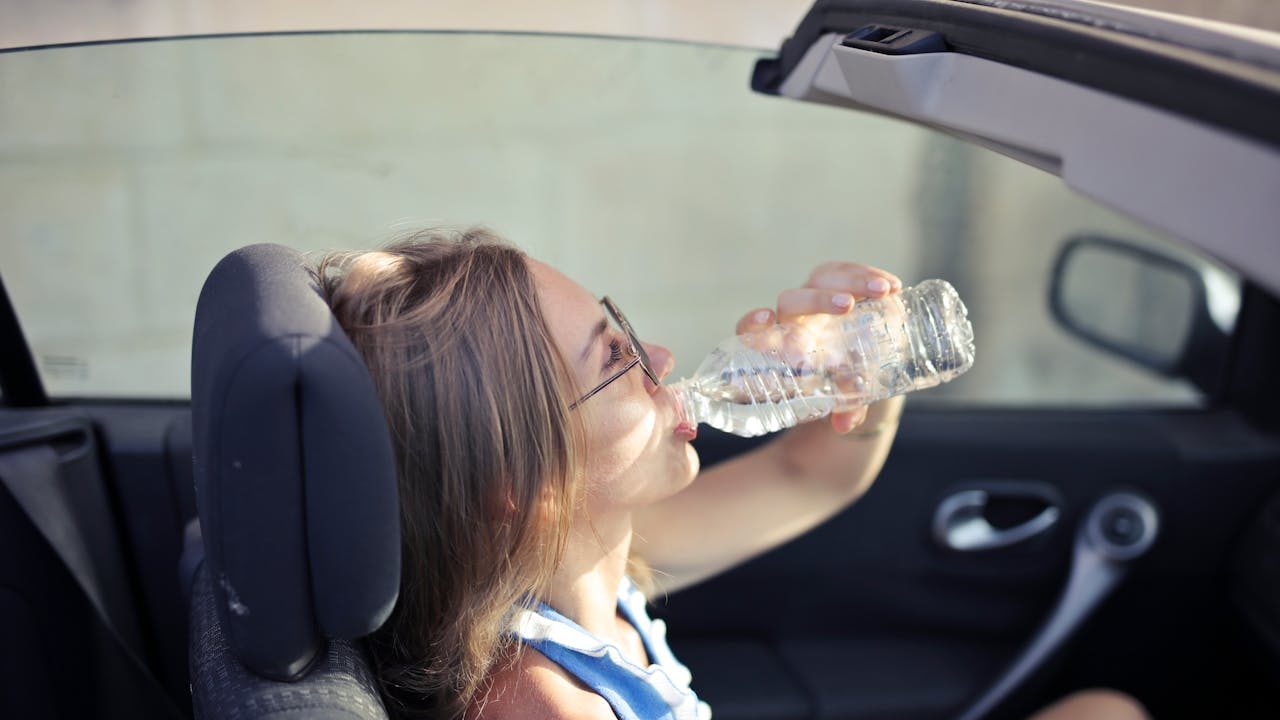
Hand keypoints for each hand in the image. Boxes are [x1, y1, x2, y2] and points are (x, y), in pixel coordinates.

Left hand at [734, 261, 902, 432]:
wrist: (856, 366)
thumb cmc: (836, 384)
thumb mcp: (840, 397)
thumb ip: (844, 408)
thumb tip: (844, 424)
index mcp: (780, 346)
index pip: (752, 330)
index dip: (753, 323)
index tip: (765, 318)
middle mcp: (792, 319)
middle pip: (791, 300)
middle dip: (817, 300)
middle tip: (847, 306)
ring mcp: (814, 296)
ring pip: (821, 279)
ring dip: (852, 282)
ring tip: (882, 292)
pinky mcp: (836, 283)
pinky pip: (846, 271)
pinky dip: (868, 275)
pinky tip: (892, 286)